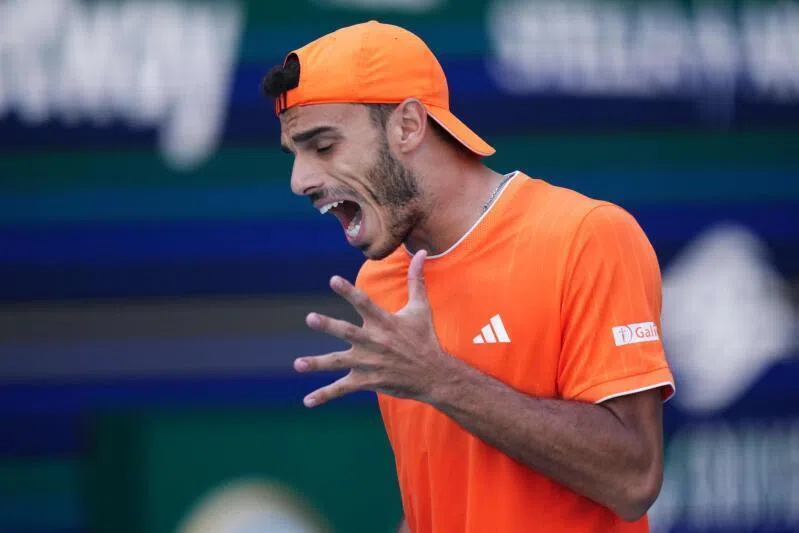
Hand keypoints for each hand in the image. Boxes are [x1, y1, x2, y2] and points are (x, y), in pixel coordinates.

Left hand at [294, 250, 450, 406]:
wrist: (434, 375)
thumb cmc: (425, 338)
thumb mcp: (421, 308)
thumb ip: (416, 279)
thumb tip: (422, 252)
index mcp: (384, 322)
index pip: (364, 303)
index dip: (348, 291)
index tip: (332, 280)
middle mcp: (374, 342)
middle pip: (348, 332)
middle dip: (329, 325)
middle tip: (310, 317)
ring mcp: (368, 363)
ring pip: (339, 362)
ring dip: (317, 363)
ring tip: (298, 364)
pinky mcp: (366, 381)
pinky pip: (342, 388)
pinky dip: (324, 395)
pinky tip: (307, 401)